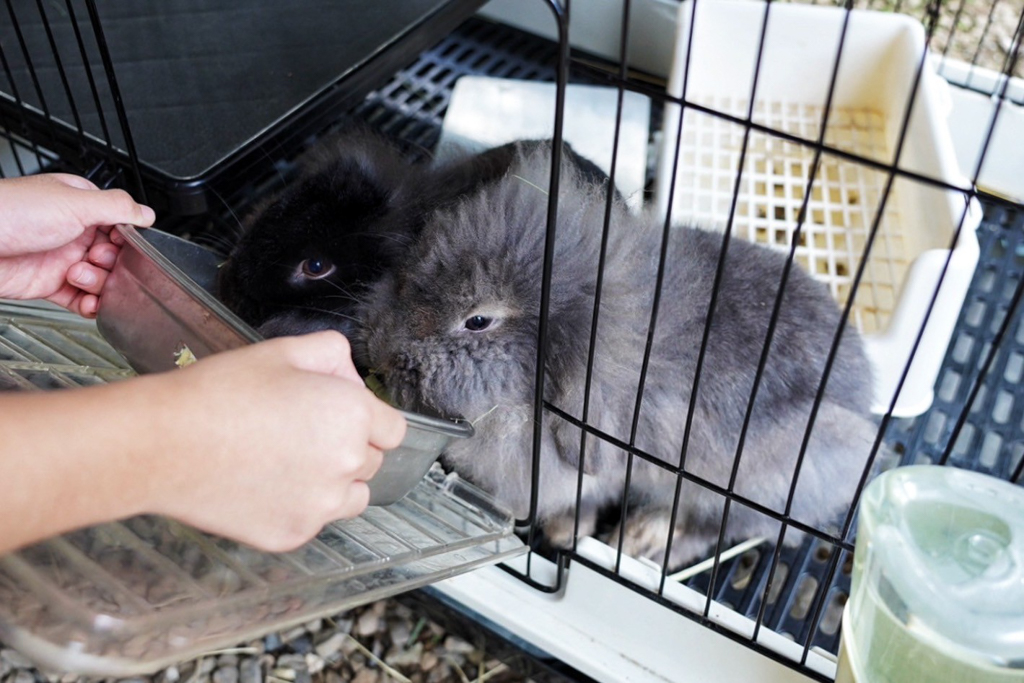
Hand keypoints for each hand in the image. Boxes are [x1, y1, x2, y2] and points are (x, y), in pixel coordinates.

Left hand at [0, 173, 154, 316]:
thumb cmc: (9, 213)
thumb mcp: (75, 202)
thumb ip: (117, 207)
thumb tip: (147, 214)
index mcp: (79, 204)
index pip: (119, 223)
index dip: (127, 239)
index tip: (127, 246)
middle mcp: (71, 231)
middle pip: (113, 254)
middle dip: (113, 263)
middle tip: (98, 260)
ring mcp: (60, 259)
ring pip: (99, 278)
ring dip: (99, 284)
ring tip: (80, 277)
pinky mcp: (49, 284)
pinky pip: (80, 299)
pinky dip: (89, 305)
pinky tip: (90, 304)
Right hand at [141, 332, 406, 551]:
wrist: (164, 444)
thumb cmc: (220, 392)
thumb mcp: (283, 351)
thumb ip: (332, 355)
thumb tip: (349, 375)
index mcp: (353, 416)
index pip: (393, 429)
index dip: (368, 419)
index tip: (339, 416)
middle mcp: (348, 465)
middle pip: (371, 462)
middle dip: (348, 448)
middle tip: (299, 434)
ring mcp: (321, 506)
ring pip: (350, 497)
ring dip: (332, 482)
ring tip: (285, 463)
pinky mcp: (293, 534)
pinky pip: (313, 520)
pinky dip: (297, 506)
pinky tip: (261, 485)